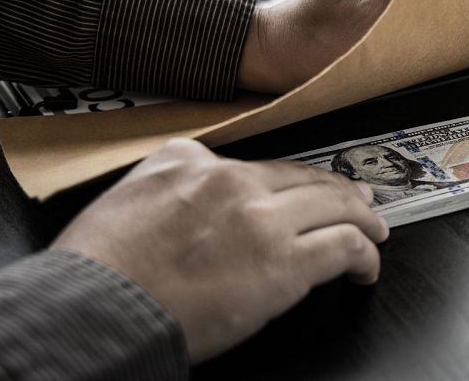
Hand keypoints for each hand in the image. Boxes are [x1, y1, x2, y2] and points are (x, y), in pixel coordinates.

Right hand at [52, 138, 388, 361]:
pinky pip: (343, 248)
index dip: (290, 181)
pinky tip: (366, 266)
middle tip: (359, 199)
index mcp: (190, 160)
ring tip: (375, 230)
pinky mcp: (283, 264)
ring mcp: (261, 220)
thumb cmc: (98, 271)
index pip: (258, 166)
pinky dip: (364, 255)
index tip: (300, 189)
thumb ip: (166, 184)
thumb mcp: (125, 196)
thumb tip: (187, 194)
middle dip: (338, 189)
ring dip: (362, 218)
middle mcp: (231, 182)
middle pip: (304, 178)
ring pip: (334, 206)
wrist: (94, 308)